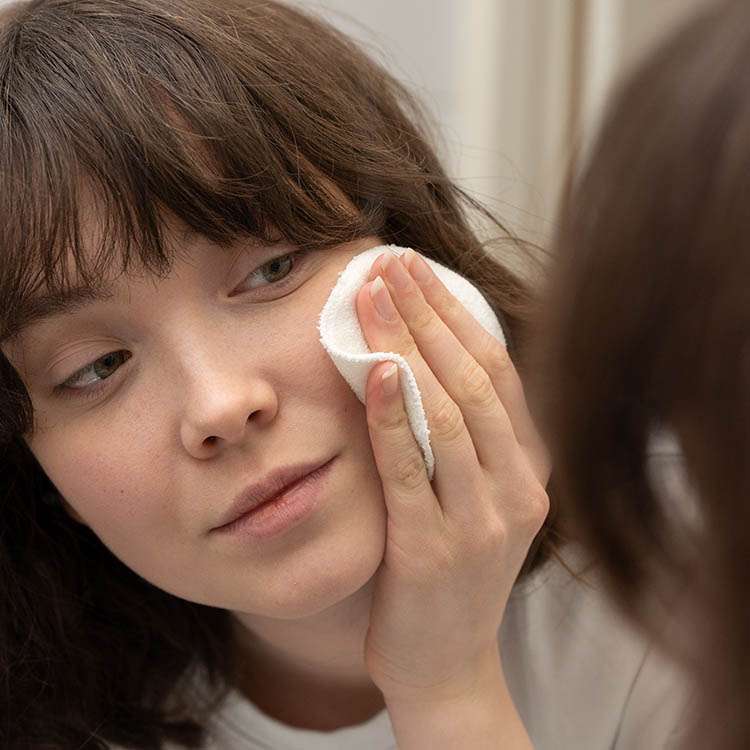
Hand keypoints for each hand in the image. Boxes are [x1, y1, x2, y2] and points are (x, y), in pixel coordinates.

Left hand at [355, 248, 549, 708]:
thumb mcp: (468, 497)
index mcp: (530, 468)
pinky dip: (393, 415)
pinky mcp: (436, 551)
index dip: (457, 314)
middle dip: (429, 313)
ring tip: (372, 296)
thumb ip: (457, 438)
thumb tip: (410, 358)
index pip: (498, 371)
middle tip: (389, 264)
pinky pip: (412, 468)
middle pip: (473, 379)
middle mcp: (518, 487)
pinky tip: (376, 370)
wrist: (446, 664)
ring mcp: (482, 520)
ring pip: (448, 413)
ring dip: (407, 346)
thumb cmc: (447, 572)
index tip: (418, 269)